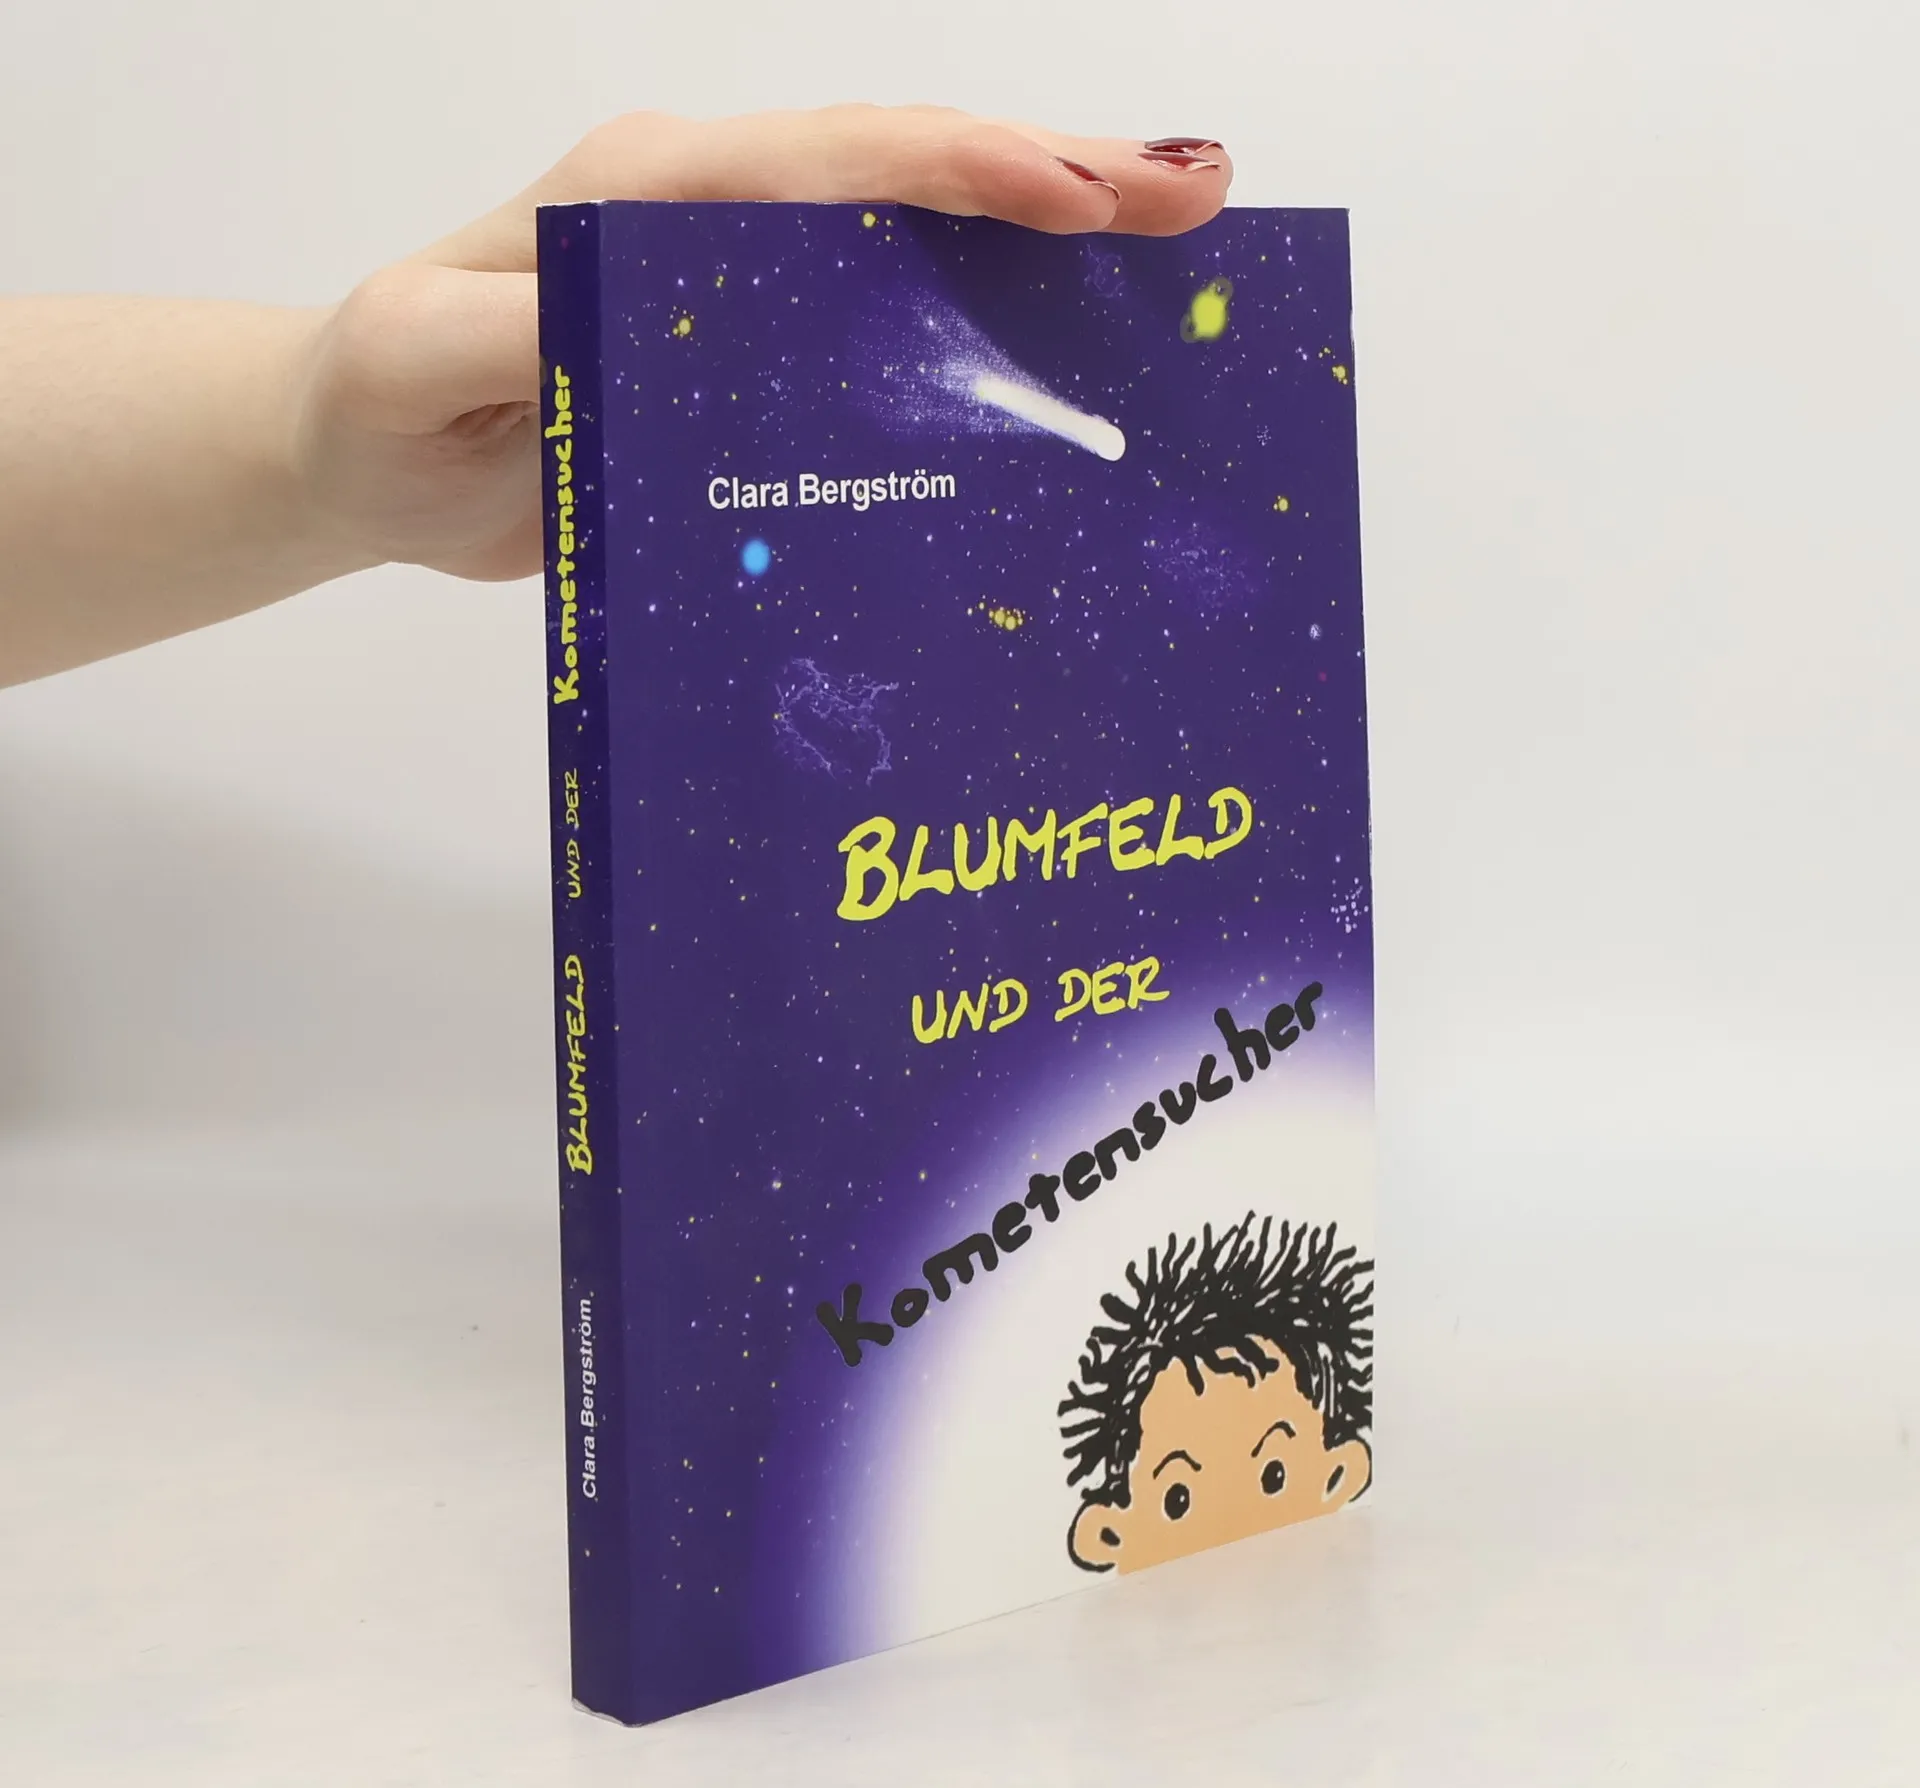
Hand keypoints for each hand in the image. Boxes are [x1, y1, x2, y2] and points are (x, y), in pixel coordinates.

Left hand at [295, 108, 1230, 582]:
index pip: (831, 159)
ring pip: (917, 231)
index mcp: (647, 195)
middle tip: (1194, 194)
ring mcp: (743, 277)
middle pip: (906, 169)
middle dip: (1057, 172)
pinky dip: (985, 311)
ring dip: (1048, 233)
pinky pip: (889, 311)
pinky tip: (1065, 344)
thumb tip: (635, 321)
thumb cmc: (381, 402)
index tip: (1081, 198)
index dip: (962, 170)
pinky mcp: (755, 348)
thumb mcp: (417, 360)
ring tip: (1173, 245)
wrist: (363, 448)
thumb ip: (511, 333)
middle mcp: (713, 215)